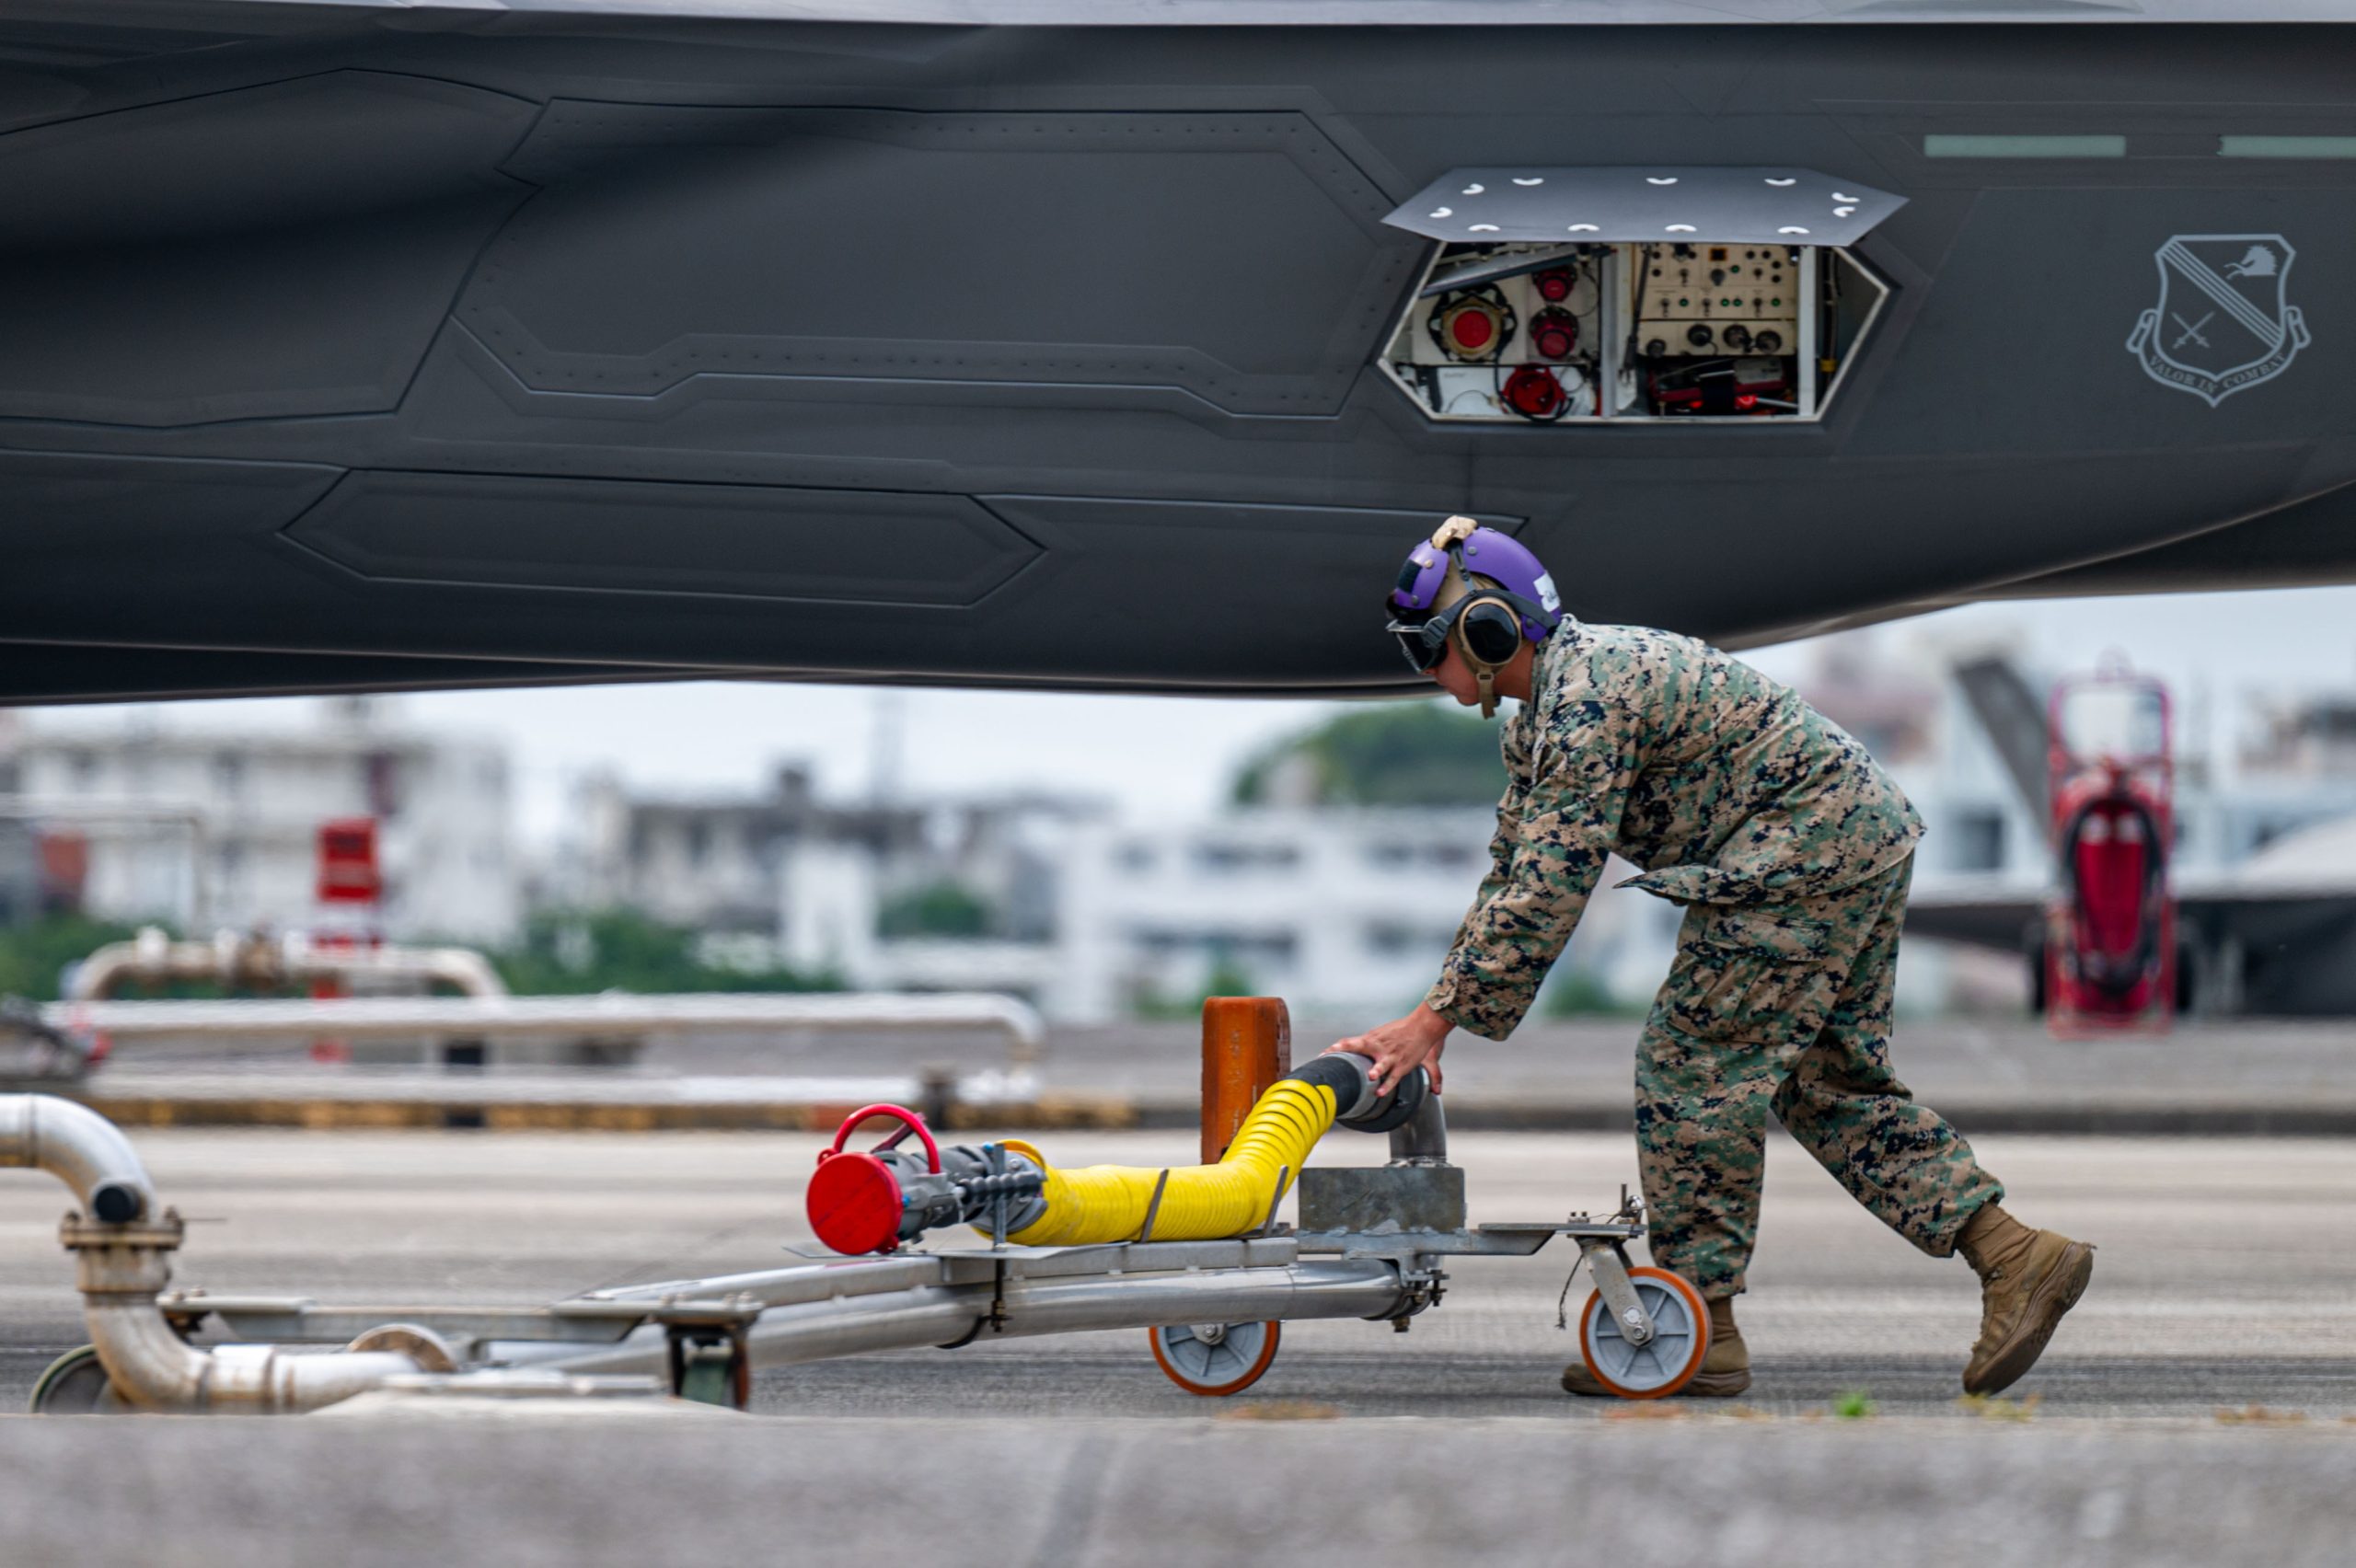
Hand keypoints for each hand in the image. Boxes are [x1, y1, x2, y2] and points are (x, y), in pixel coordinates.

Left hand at [1325, 1005, 1450, 1096]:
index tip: (1322, 1054)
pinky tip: (1379, 1093)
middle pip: (1359, 1047)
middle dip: (1345, 1051)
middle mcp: (1379, 1046)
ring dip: (1376, 1070)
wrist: (1422, 1026)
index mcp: (1372, 1039)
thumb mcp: (1379, 1034)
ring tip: (1370, 1076)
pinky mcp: (1402, 1065)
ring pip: (1382, 1064)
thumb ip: (1365, 1043)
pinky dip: (1387, 1085)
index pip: (1350, 1042)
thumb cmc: (1399, 1031)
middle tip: (1332, 1056)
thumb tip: (1349, 1049)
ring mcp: (1391, 1056)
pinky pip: (1393, 1077)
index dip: (1336, 1048)